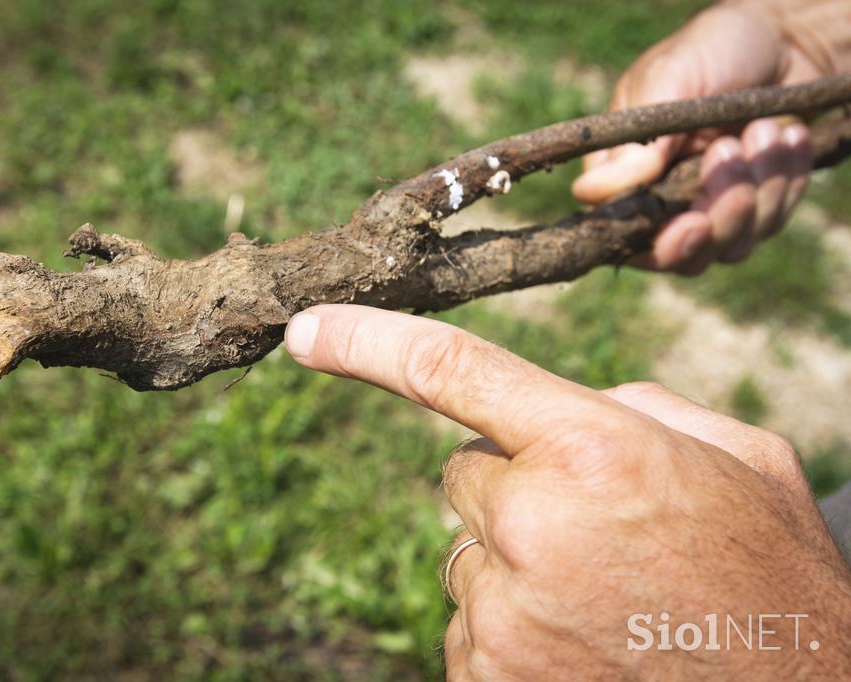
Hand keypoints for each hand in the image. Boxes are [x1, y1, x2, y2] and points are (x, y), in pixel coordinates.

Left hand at [285, 305, 850, 679]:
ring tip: (605, 593)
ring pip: (468, 552)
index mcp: (593, 447)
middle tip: (594, 521)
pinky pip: (471, 621)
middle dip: (512, 483)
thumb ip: (629, 408)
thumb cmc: (771, 573)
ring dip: (517, 559)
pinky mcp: (488, 677)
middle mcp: (532, 524)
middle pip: (463, 471)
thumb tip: (547, 409)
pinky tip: (583, 637)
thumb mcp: (730, 457)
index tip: (305, 331)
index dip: (365, 341)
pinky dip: (513, 622)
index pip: (449, 369)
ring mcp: (504, 613)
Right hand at [572, 4, 818, 273]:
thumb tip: (589, 192)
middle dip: (718, 217)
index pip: (623, 235)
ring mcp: (709, 213)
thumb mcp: (666, 81)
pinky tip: (787, 137)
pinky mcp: (755, 210)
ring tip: (764, 129)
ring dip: (758, 190)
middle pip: (681, 256)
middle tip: (730, 152)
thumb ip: (637, 142)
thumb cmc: (708, 52)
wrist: (780, 40)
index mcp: (622, 180)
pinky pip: (771, 223)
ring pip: (731, 247)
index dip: (657, 242)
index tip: (692, 220)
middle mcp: (660, 206)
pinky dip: (786, 181)